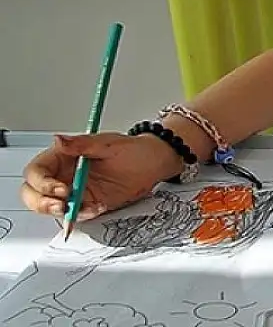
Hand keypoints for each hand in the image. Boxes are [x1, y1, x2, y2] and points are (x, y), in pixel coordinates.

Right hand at [20, 133, 182, 221]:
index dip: (41, 183)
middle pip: (33, 193)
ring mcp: (74, 191)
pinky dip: (81, 216)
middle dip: (41, 202)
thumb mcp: (109, 143)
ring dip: (60, 212)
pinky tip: (96, 208)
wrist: (154, 163)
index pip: (36, 171)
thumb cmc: (133, 149)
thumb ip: (82, 144)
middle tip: (61, 205)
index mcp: (62, 157)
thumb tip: (58, 140)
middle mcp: (63, 175)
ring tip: (81, 207)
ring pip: (49, 207)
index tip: (60, 189)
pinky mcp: (86, 204)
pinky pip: (74, 215)